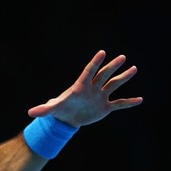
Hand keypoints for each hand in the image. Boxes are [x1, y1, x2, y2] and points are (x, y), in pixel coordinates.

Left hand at [27, 50, 142, 127]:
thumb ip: (44, 109)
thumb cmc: (60, 109)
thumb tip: (31, 113)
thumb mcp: (52, 110)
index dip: (95, 63)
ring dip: (123, 78)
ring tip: (134, 68)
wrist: (68, 118)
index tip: (102, 52)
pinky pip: (119, 103)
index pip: (88, 72)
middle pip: (103, 75)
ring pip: (113, 85)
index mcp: (80, 86)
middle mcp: (92, 89)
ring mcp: (100, 96)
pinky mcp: (105, 107)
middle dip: (112, 67)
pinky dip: (128, 103)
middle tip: (122, 57)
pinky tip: (140, 100)